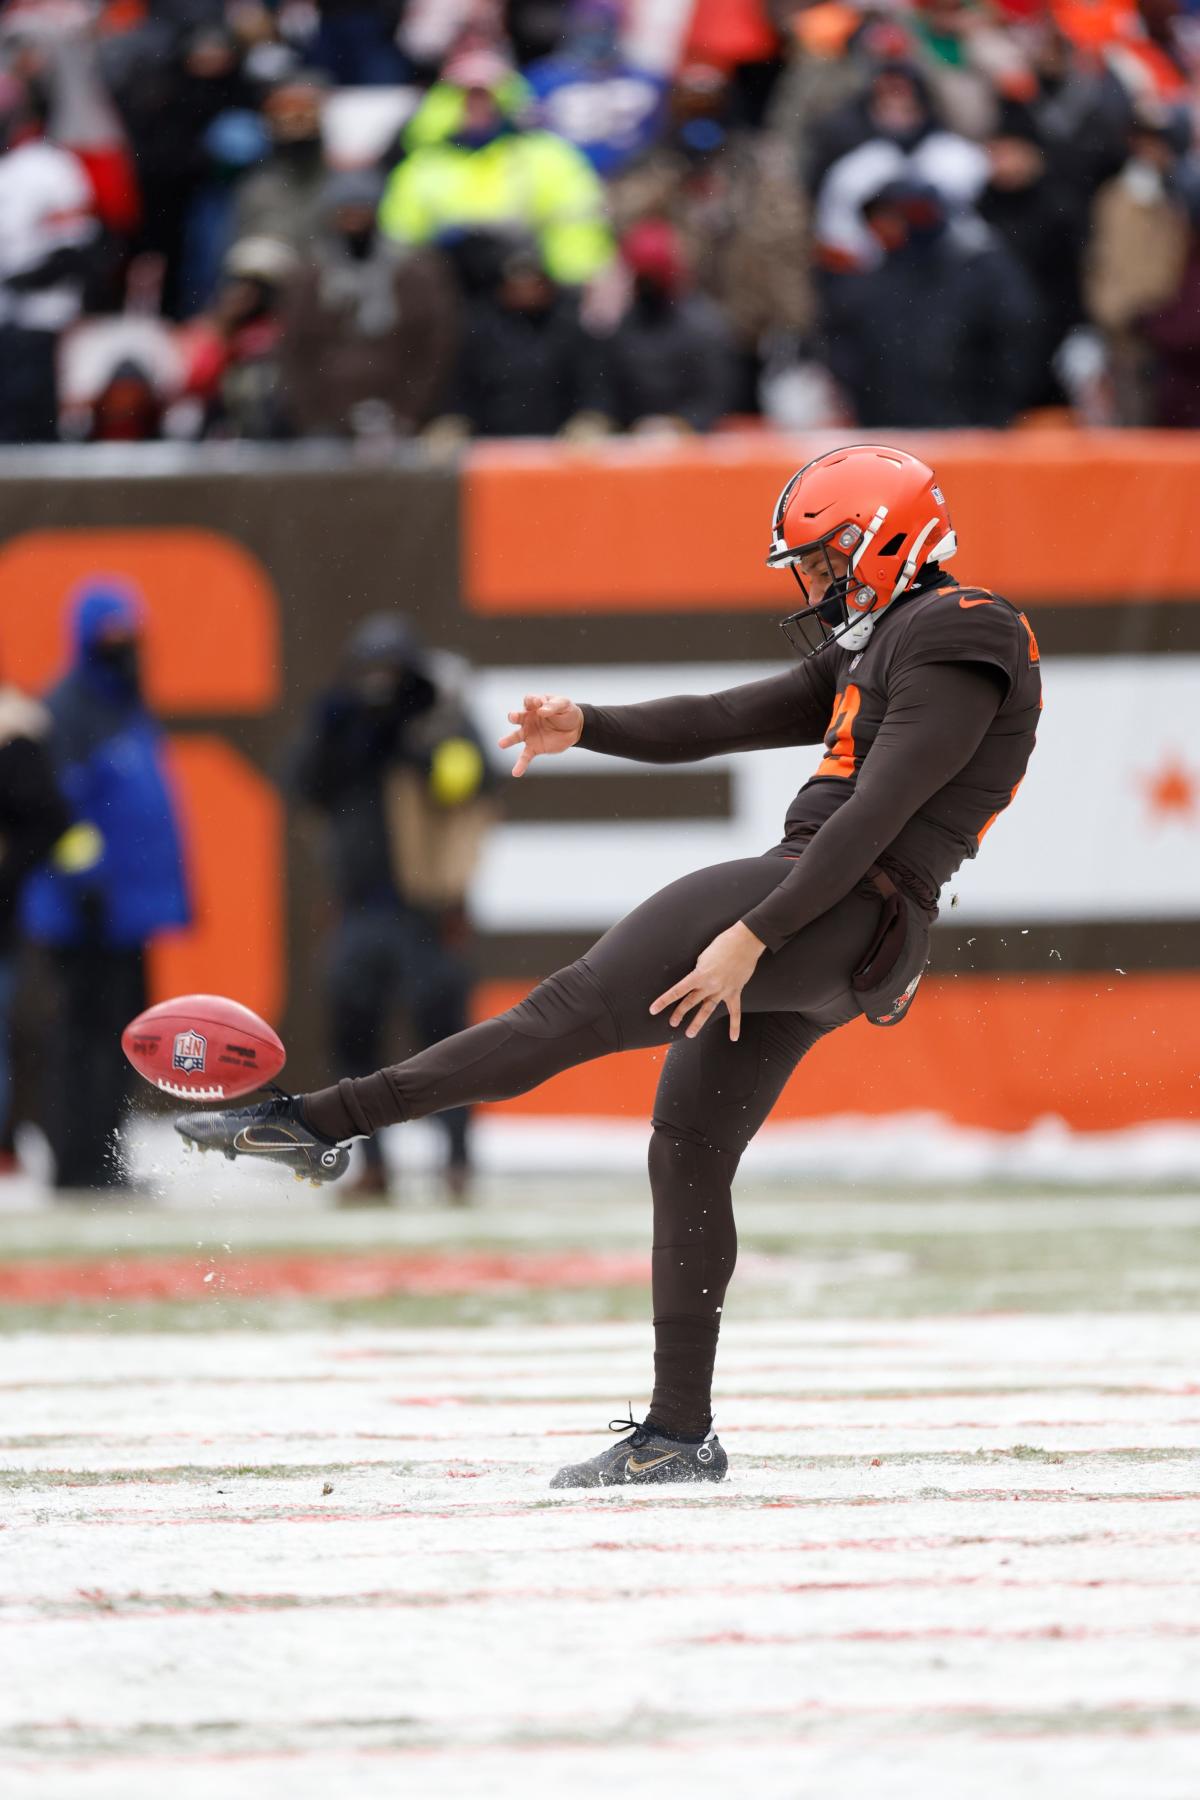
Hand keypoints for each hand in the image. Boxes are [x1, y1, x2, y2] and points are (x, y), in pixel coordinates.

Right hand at [498, 694, 582, 777]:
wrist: (575, 728)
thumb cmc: (567, 712)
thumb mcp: (564, 704)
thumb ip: (552, 706)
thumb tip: (541, 711)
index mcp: (535, 706)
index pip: (528, 701)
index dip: (532, 701)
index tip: (539, 703)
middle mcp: (528, 719)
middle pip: (517, 716)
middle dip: (514, 716)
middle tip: (513, 717)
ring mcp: (529, 734)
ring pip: (515, 737)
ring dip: (508, 740)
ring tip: (501, 744)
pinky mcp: (534, 747)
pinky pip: (525, 756)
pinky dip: (520, 765)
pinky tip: (515, 773)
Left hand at [649, 922, 765, 1041]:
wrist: (745, 942)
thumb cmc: (723, 944)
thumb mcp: (703, 956)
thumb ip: (699, 971)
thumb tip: (696, 980)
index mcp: (699, 975)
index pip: (677, 991)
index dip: (664, 1001)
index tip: (654, 1009)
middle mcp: (710, 985)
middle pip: (690, 1002)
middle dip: (680, 1013)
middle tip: (672, 1023)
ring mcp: (723, 990)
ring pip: (708, 1009)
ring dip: (698, 1022)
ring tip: (690, 1034)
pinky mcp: (735, 991)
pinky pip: (735, 1011)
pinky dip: (735, 1025)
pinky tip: (733, 1037)